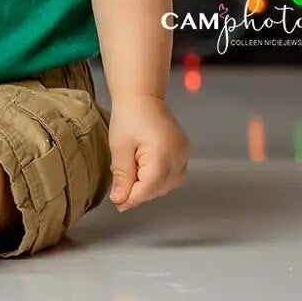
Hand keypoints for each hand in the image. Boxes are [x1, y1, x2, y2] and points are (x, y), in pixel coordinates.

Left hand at [106, 93, 188, 211]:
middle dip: (139, 194)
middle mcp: (178, 155)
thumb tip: (120, 200)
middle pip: (159, 189)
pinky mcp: (183, 152)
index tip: (118, 204)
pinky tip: (144, 174)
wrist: (142, 96)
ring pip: (167, 185)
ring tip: (131, 180)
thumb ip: (122, 176)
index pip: (149, 187)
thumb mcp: (120, 147)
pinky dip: (159, 180)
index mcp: (163, 153)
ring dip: (149, 188)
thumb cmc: (129, 116)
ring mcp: (183, 154)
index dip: (132, 199)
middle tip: (120, 194)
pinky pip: (173, 176)